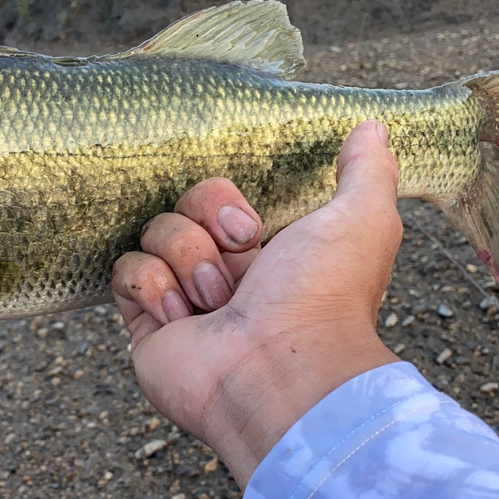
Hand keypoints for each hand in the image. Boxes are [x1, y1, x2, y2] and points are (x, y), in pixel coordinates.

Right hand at [112, 120, 401, 486]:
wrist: (278, 372)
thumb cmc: (323, 299)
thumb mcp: (362, 219)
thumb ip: (368, 170)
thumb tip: (372, 126)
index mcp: (264, 256)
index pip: (216, 198)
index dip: (223, 204)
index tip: (253, 231)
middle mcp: (221, 278)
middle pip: (180, 209)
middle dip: (203, 229)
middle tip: (235, 269)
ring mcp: (180, 303)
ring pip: (152, 237)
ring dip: (185, 264)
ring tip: (214, 306)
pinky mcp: (147, 328)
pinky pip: (126, 273)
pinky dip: (153, 287)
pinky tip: (181, 317)